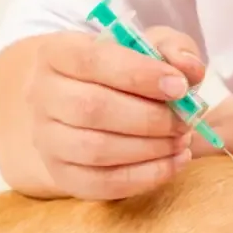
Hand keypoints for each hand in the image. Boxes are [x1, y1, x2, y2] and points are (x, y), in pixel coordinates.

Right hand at [26, 27, 206, 199]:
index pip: (91, 60)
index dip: (139, 74)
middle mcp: (43, 96)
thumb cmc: (124, 74)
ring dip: (150, 148)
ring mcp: (48, 139)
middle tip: (185, 121)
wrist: (86, 108)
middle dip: (150, 118)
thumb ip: (174, 49)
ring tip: (182, 140)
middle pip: (92, 109)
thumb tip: (189, 69)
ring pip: (96, 150)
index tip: (179, 86)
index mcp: (58, 53)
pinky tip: (175, 162)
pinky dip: (146, 176)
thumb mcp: (150, 49)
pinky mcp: (64, 175)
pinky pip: (102, 184)